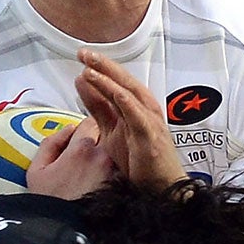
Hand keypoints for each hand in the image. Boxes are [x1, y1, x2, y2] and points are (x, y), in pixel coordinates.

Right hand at [25, 117, 113, 198]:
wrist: (64, 231)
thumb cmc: (49, 203)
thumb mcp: (37, 169)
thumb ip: (51, 143)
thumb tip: (66, 130)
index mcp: (81, 148)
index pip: (89, 123)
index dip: (84, 130)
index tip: (80, 139)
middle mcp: (102, 157)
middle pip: (105, 136)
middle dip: (97, 143)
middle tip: (85, 158)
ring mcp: (114, 173)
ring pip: (114, 155)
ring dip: (105, 160)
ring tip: (91, 176)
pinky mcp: (121, 188)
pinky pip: (119, 173)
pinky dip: (112, 175)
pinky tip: (99, 187)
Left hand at [74, 50, 188, 188]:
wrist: (161, 190)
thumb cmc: (140, 162)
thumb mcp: (111, 131)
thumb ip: (98, 107)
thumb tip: (82, 81)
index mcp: (135, 108)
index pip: (116, 83)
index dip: (100, 69)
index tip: (82, 56)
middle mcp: (145, 111)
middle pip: (124, 83)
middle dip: (104, 66)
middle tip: (85, 53)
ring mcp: (150, 124)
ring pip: (130, 96)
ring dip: (111, 81)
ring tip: (91, 69)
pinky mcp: (151, 139)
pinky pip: (140, 117)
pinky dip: (128, 103)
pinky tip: (116, 92)